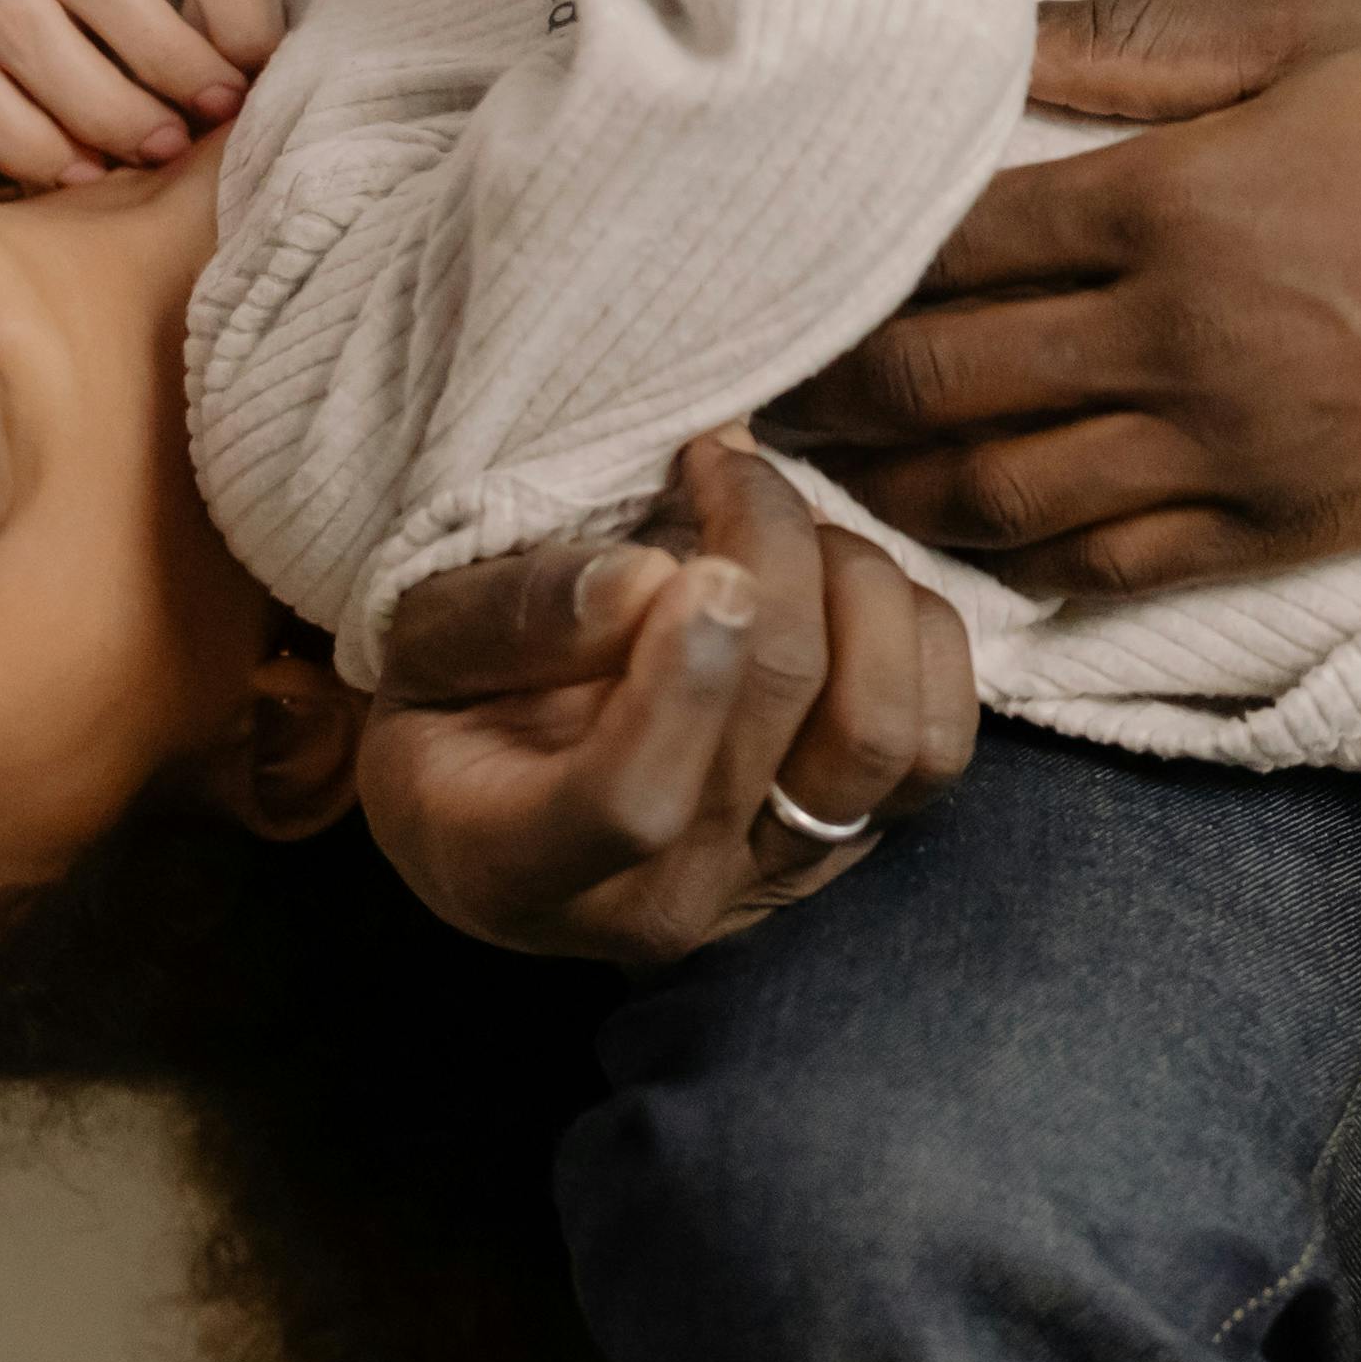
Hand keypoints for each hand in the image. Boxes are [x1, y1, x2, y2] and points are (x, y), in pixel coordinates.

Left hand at [0, 0, 307, 185]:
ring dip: (153, 64)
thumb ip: (50, 69)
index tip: (85, 180)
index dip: (9, 134)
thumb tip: (78, 193)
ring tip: (211, 110)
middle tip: (160, 152)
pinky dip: (228, 16)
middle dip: (88, 107)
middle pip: (8, 17)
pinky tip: (253, 54)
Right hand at [356, 429, 980, 964]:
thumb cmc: (453, 703)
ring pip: (882, 731)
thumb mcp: (420, 648)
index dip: (684, 674)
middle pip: (776, 713)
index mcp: (518, 864)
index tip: (690, 557)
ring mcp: (770, 880)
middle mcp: (661, 901)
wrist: (510, 790)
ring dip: (852, 585)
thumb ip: (509, 616)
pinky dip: (915, 632)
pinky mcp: (853, 842)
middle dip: (768, 548)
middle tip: (720, 459)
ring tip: (780, 524)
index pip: (632, 803)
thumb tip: (648, 582)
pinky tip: (839, 579)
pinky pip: (940, 742)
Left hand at [771, 0, 1360, 595]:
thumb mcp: (1320, 31)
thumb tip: (1001, 29)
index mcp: (1179, 203)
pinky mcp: (1281, 528)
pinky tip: (967, 533)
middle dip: (826, 385)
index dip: (846, 259)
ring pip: (1003, 495)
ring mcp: (1231, 452)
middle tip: (747, 382)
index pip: (955, 243)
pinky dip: (1017, 559)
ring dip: (893, 484)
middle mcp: (1183, 342)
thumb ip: (1144, 37)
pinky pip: (1110, 565)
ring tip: (825, 467)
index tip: (776, 257)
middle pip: (944, 376)